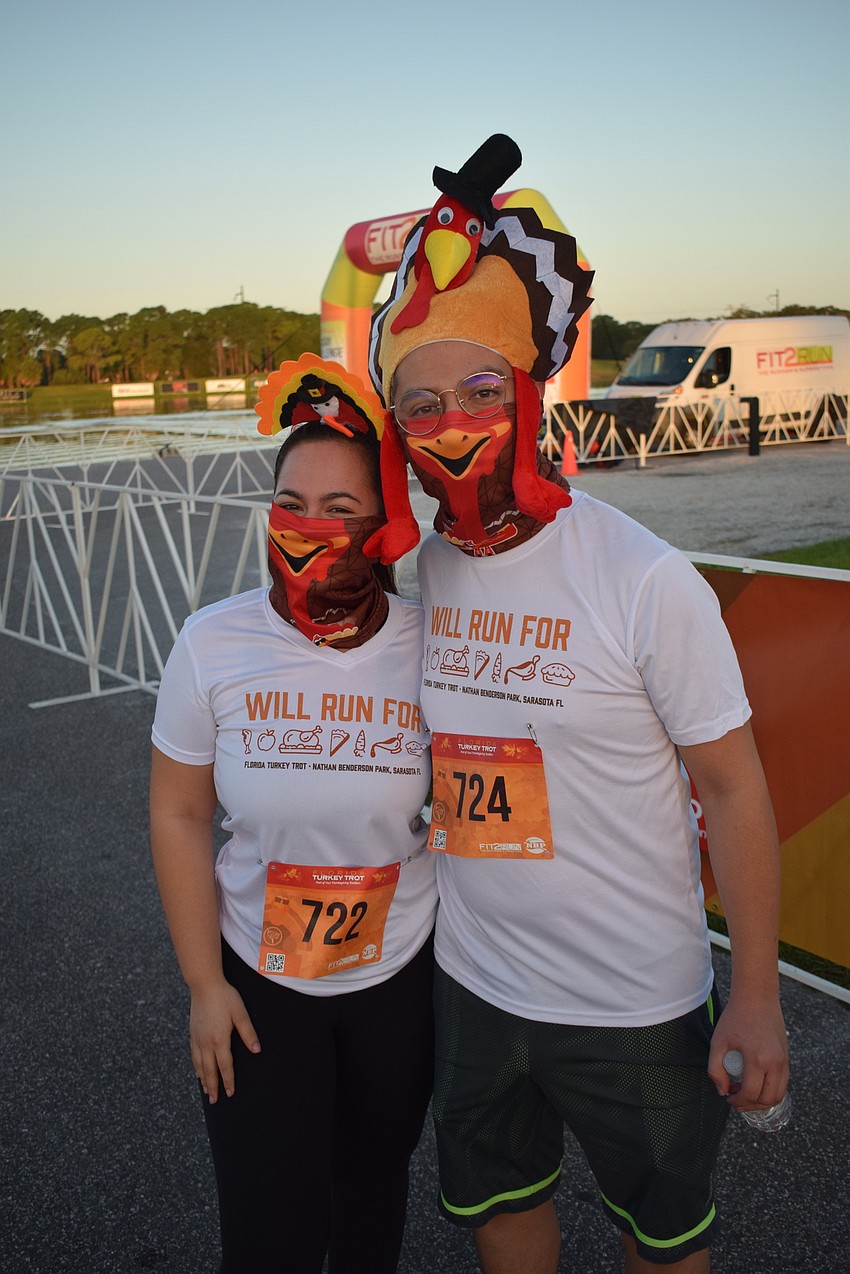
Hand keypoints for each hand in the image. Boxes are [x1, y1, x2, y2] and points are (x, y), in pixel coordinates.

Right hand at [189, 980, 260, 1102]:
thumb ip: (248, 1033)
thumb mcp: (240, 1013)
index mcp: (219, 1039)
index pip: (225, 1066)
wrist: (204, 985)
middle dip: (213, 1086)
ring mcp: (197, 1038)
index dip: (228, 1080)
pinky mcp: (192, 1033)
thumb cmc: (225, 997)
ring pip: (199, 1065)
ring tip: (207, 1091)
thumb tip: (256, 1050)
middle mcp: (206, 1042)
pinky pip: (193, 1055)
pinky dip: (196, 1067)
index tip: (230, 1093)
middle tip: (215, 1101)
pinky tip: (197, 1071)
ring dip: (203, 1079)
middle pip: (209, 1070)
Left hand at [708, 994, 788, 1111]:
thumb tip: (723, 1090)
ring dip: (763, 1101)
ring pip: (779, 1094)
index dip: (738, 1101)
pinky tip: (757, 1085)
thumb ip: (715, 1069)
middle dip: (751, 1105)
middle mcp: (775, 1063)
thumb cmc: (736, 1017)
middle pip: (768, 1100)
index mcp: (757, 1059)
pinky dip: (771, 1090)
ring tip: (747, 1095)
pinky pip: (783, 1083)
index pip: (750, 1094)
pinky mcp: (787, 1057)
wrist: (757, 997)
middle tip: (736, 1100)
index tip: (728, 1097)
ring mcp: (784, 1061)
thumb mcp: (718, 1041)